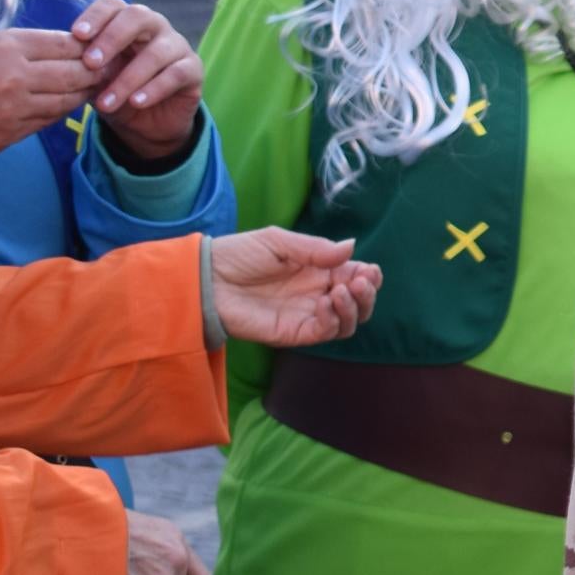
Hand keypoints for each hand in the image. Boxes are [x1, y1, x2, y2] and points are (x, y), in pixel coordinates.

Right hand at [0, 28, 93, 158]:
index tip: (104, 51)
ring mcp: (13, 107)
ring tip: (92, 89)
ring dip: (81, 95)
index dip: (92, 49)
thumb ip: (30, 47)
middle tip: (110, 72)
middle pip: (77, 73)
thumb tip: (78, 47)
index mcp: (8, 46)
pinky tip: (61, 106)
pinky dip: (58, 113)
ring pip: (67, 101)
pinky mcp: (9, 133)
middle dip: (96, 74)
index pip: (69, 45)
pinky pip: (47, 121)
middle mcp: (14, 75)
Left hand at [65, 0, 203, 163]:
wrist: (146, 121)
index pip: (112, 5)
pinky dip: (154, 89)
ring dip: (128, 78)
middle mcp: (154, 26)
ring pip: (157, 52)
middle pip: (138, 16)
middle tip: (90, 63)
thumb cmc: (115, 89)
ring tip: (107, 102)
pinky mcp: (194, 69)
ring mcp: (177, 46)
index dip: (95, 16)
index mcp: (126, 22)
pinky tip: (136, 103)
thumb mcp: (94, 76)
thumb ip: (85, 63)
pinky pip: (176, 74)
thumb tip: (64, 58)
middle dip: (112, 38)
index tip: (76, 35)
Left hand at [209, 230, 381, 348]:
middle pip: (359, 303)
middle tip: (359, 282)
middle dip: (367, 294)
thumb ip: (315, 248)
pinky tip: (324, 303)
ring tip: (342, 292)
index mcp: (317, 271)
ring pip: (348, 322)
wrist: (206, 279)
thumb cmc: (238, 255)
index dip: (368, 276)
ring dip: (354, 308)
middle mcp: (316, 294)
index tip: (369, 270)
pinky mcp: (293, 333)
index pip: (355, 277)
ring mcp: (306, 315)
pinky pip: (324, 333)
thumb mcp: (279, 242)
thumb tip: (353, 246)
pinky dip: (333, 320)